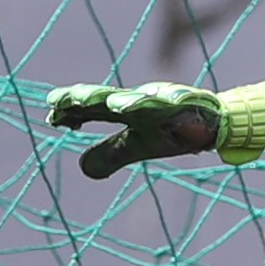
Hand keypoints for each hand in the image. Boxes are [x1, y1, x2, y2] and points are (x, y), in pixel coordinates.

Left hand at [46, 82, 222, 178]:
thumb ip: (110, 153)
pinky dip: (167, 102)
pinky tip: (161, 103)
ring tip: (111, 104)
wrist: (213, 122)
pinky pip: (177, 102)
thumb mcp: (136, 146)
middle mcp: (140, 99)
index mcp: (125, 108)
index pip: (93, 107)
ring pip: (142, 99)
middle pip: (109, 97)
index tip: (52, 117)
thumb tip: (82, 168)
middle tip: (62, 102)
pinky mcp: (189, 103)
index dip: (72, 110)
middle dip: (86, 98)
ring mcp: (164, 99)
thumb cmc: (172, 130)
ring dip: (125, 101)